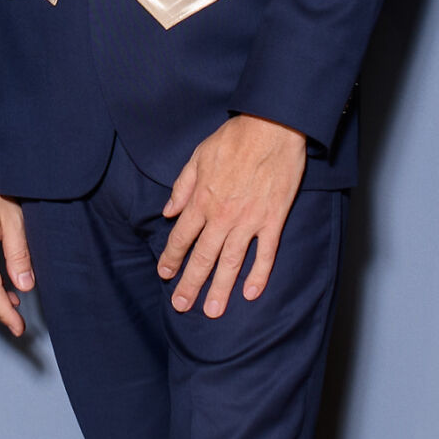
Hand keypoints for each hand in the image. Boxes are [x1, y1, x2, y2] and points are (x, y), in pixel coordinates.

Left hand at [155, 114, 307, 319]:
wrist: (272, 127)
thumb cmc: (235, 138)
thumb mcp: (198, 156)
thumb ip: (182, 187)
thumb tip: (168, 211)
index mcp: (202, 200)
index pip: (181, 237)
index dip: (171, 258)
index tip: (165, 274)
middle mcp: (222, 216)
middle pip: (202, 257)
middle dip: (190, 284)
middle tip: (182, 305)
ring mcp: (249, 220)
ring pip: (231, 262)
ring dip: (220, 289)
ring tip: (213, 311)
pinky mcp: (273, 220)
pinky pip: (266, 253)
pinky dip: (259, 274)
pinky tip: (251, 293)